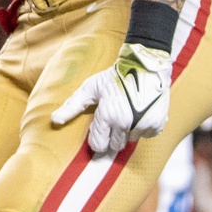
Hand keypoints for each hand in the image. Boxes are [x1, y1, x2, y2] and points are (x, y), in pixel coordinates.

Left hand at [50, 42, 170, 156]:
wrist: (144, 66)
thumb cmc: (113, 77)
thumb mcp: (90, 89)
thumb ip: (72, 106)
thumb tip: (54, 120)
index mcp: (107, 116)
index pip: (98, 145)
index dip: (97, 138)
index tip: (100, 127)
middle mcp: (125, 123)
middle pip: (115, 146)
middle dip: (112, 135)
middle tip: (114, 118)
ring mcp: (142, 124)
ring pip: (130, 140)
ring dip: (128, 131)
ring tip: (127, 111)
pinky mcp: (157, 124)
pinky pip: (146, 135)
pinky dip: (143, 127)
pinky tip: (140, 112)